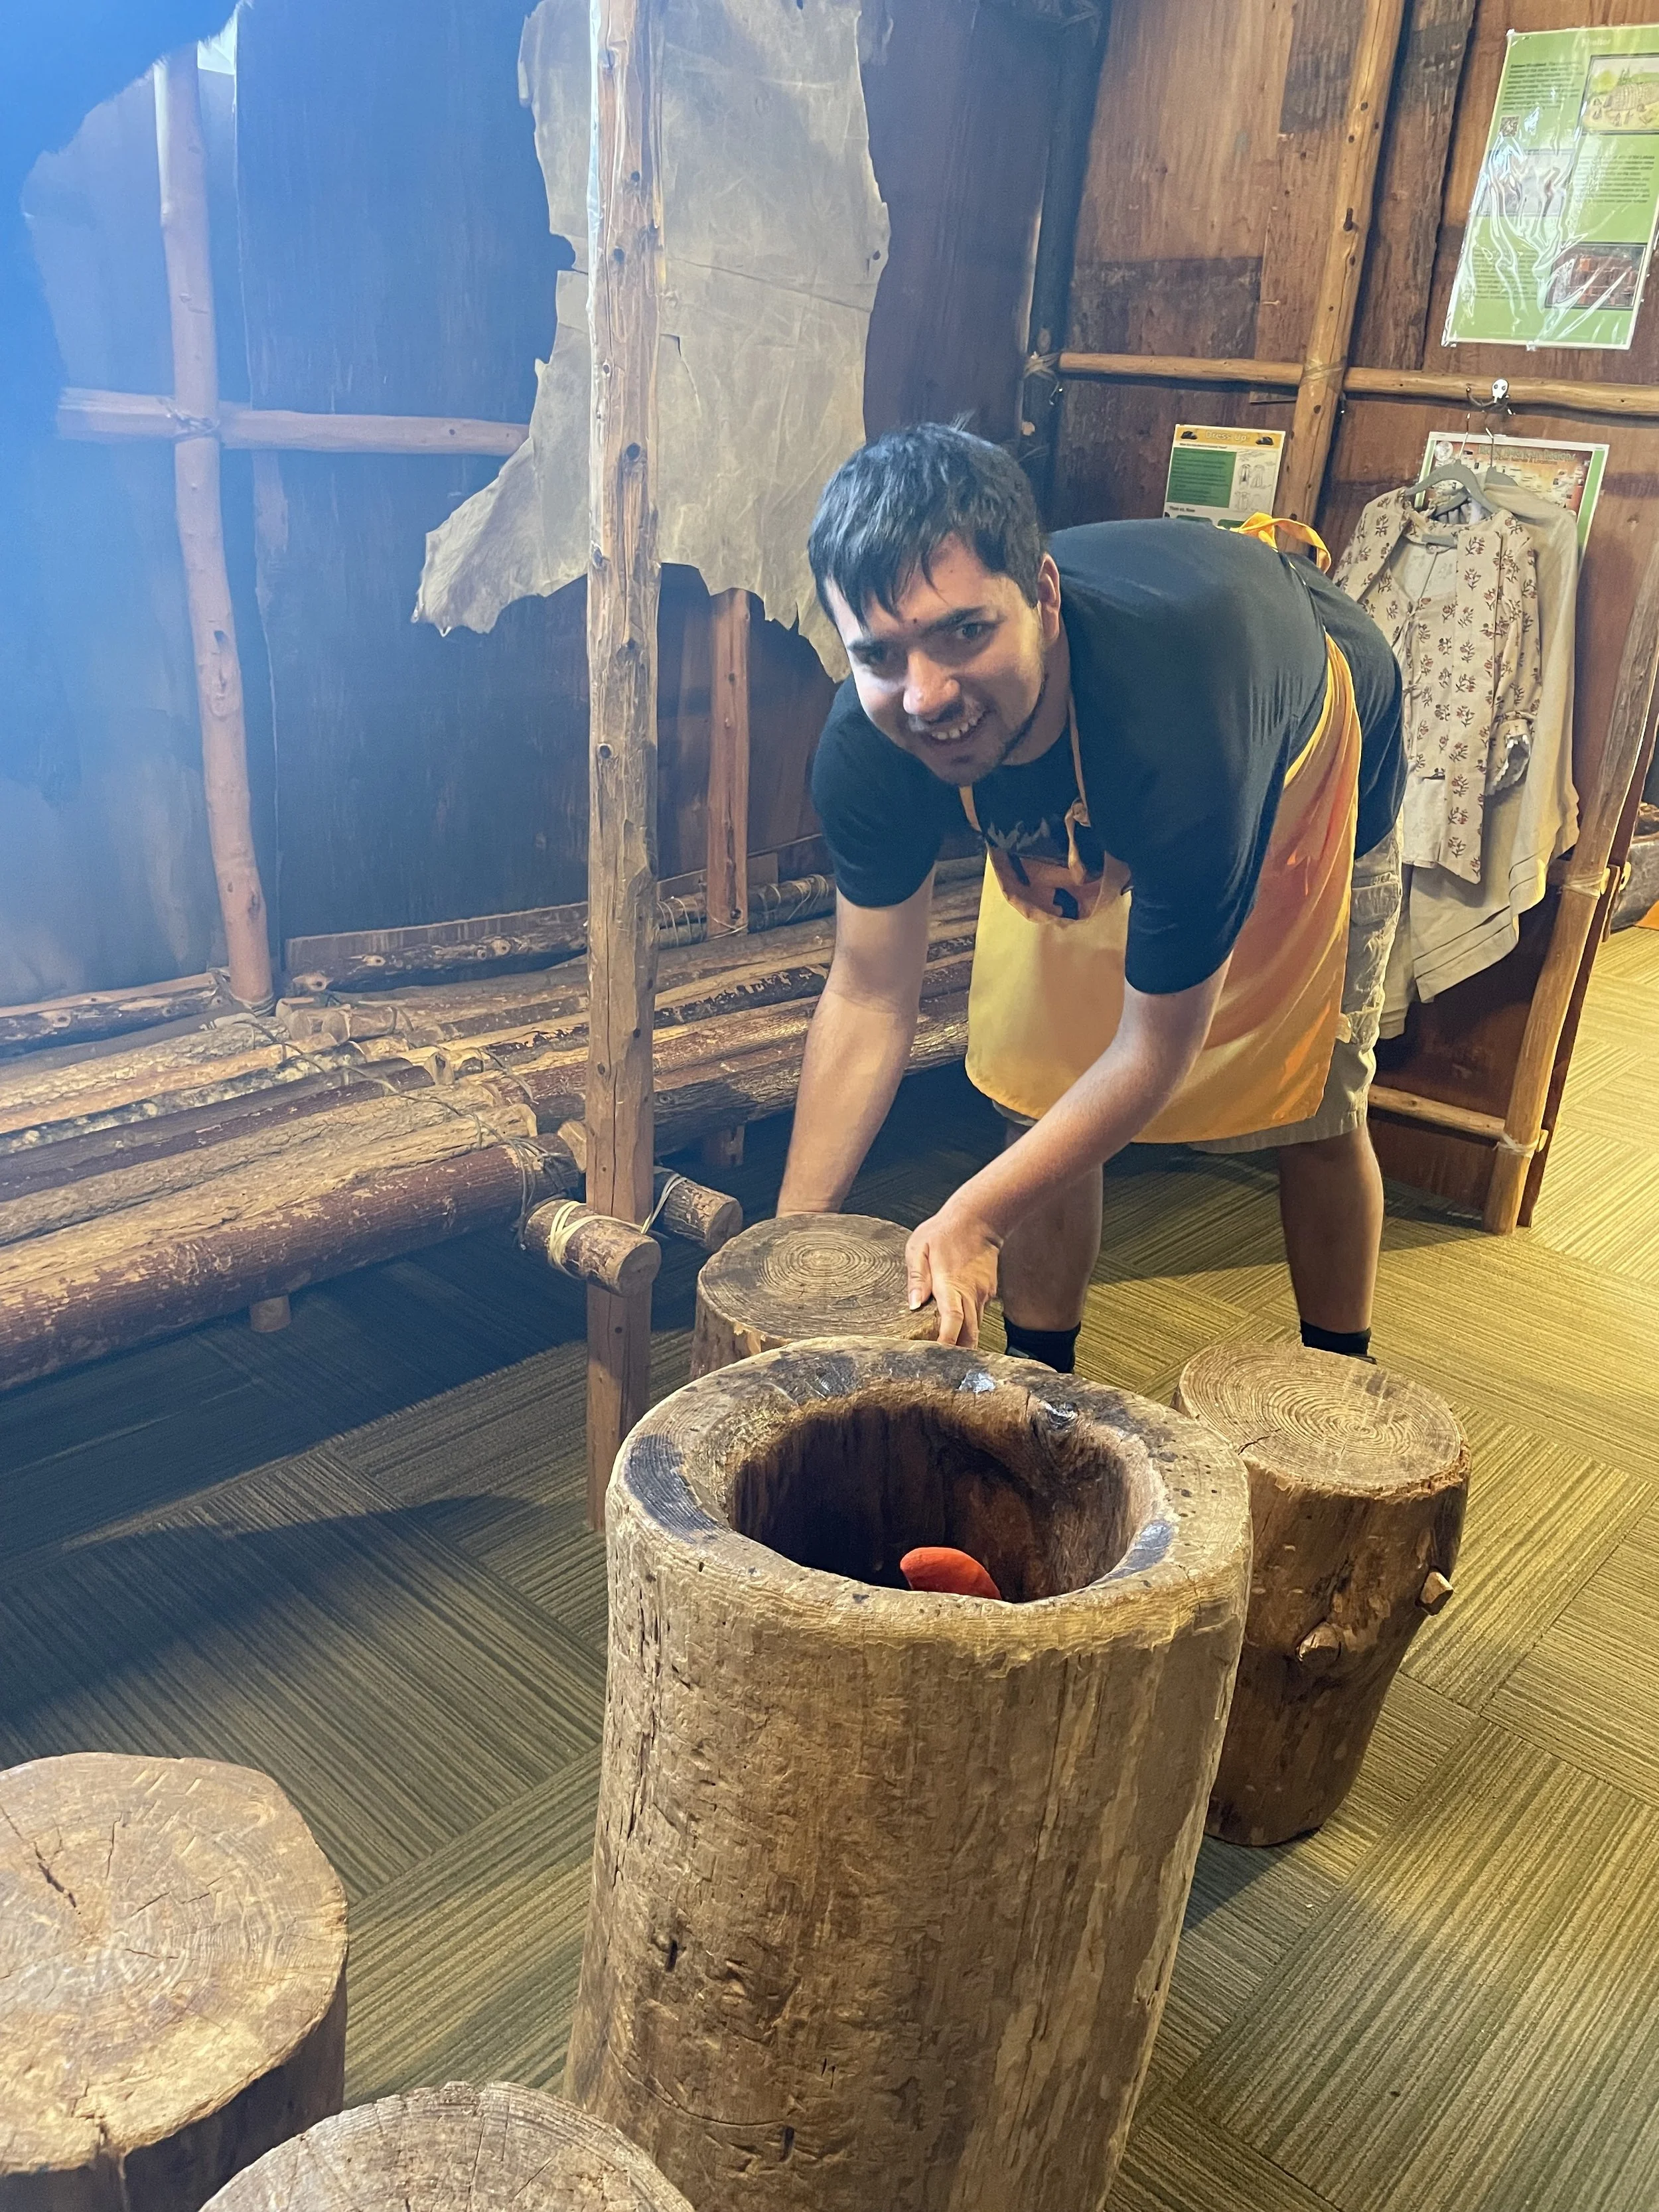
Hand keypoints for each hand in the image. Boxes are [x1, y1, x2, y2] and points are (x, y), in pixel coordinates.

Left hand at [905, 1200, 1001, 1348]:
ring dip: (964, 1344)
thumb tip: (913, 1305)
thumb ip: (916, 1277)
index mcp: (951, 1283)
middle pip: (969, 1334)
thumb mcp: (919, 1247)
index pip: (952, 1320)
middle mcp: (971, 1293)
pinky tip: (957, 1334)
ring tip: (948, 1362)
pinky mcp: (988, 1292)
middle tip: (943, 1373)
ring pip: (976, 1328)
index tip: (937, 1358)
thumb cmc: (944, 1230)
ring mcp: (983, 1294)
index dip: (946, 1342)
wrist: (980, 1217)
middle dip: (958, 1355)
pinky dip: (969, 1328)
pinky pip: (978, 1316)